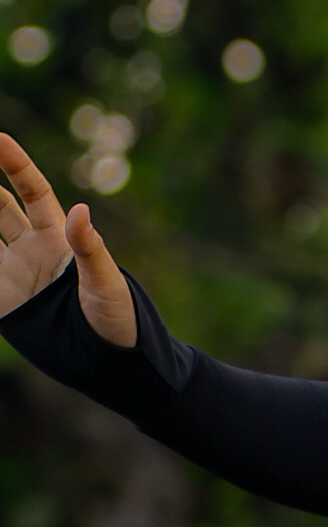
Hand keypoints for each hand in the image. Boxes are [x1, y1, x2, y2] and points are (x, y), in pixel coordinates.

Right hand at [0, 133, 138, 346]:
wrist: (109, 362)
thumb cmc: (118, 318)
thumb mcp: (106, 284)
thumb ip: (89, 250)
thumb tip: (79, 210)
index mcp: (57, 238)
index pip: (31, 191)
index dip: (15, 164)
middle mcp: (30, 250)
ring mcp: (12, 275)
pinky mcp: (1, 304)